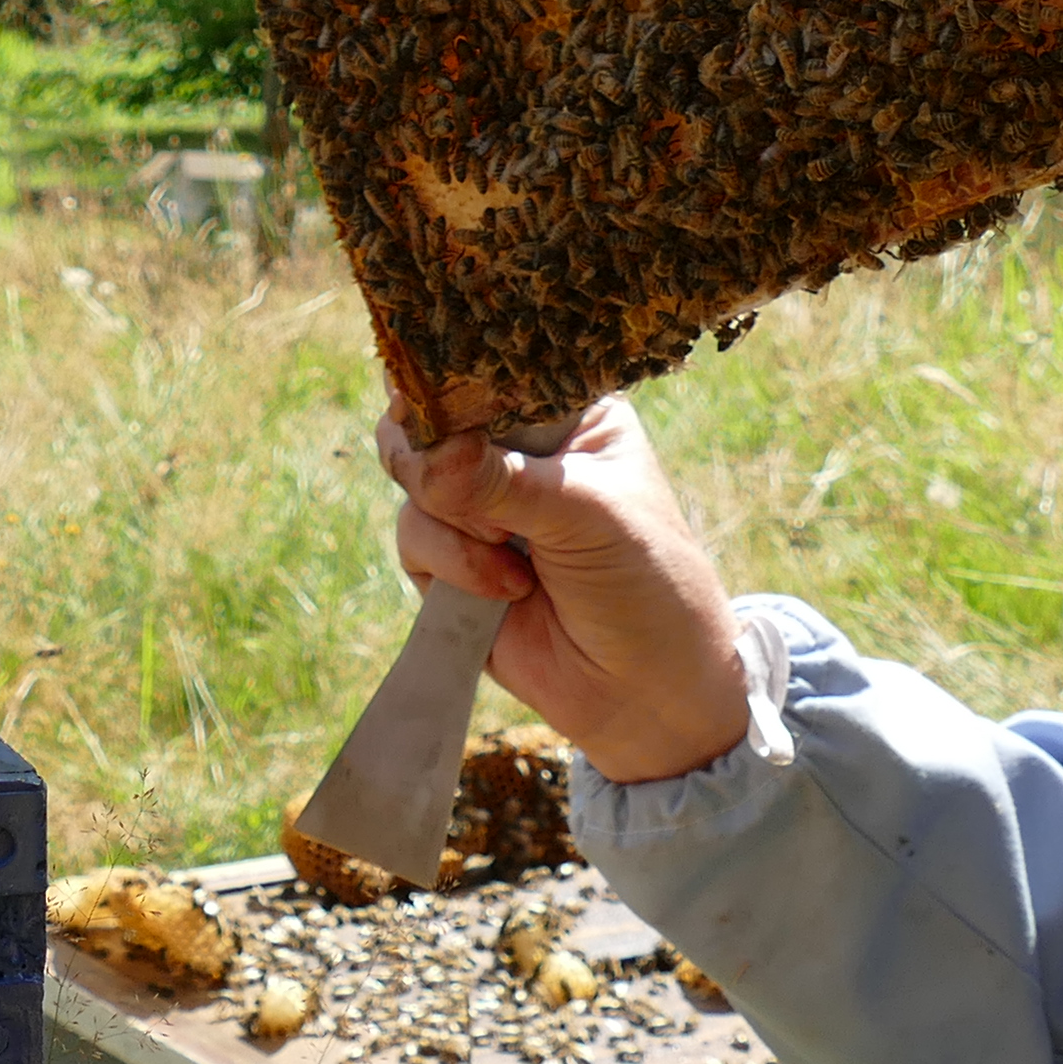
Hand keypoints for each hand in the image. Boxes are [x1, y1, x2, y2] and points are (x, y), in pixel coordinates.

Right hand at [373, 395, 751, 782]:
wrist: (648, 694)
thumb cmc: (646, 583)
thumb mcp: (587, 515)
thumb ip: (505, 480)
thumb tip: (428, 452)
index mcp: (567, 415)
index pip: (493, 369)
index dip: (455, 379)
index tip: (429, 397)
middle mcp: (519, 450)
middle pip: (433, 418)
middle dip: (434, 455)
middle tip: (445, 481)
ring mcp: (483, 506)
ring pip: (414, 482)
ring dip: (456, 526)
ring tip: (515, 564)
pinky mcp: (455, 563)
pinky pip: (414, 540)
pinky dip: (450, 565)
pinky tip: (509, 591)